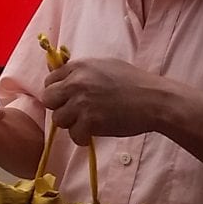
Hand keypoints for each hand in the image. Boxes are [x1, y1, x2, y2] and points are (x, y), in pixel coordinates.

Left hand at [42, 57, 162, 144]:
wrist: (154, 100)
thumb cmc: (134, 82)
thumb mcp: (105, 66)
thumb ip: (80, 71)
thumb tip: (56, 72)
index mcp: (79, 66)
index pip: (50, 80)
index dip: (58, 91)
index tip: (68, 99)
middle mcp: (76, 82)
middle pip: (48, 100)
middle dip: (60, 107)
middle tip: (76, 112)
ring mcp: (81, 102)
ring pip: (59, 120)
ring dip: (72, 124)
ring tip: (89, 122)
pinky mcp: (89, 121)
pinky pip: (74, 135)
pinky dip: (83, 137)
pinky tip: (95, 133)